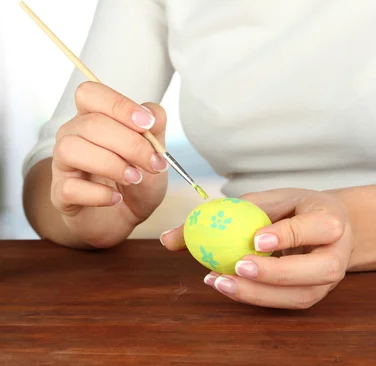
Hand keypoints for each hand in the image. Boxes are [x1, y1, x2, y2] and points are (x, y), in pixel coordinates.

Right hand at [51, 81, 168, 247]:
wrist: (124, 219)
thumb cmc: (135, 180)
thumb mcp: (155, 153)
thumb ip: (155, 129)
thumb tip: (151, 116)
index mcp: (91, 117)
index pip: (90, 93)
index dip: (119, 105)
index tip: (146, 125)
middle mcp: (71, 135)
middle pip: (90, 124)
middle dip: (129, 143)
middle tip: (153, 164)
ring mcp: (62, 164)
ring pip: (71, 149)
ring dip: (110, 164)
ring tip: (133, 178)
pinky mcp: (60, 194)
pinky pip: (70, 187)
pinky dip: (98, 194)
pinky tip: (115, 198)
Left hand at [161, 188, 352, 308]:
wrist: (320, 226)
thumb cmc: (288, 209)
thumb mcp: (260, 201)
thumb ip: (221, 214)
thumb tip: (167, 239)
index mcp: (329, 219)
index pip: (315, 228)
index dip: (287, 235)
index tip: (256, 239)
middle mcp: (335, 254)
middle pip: (315, 270)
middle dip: (276, 272)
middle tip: (238, 266)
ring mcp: (326, 280)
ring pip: (300, 294)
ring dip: (258, 292)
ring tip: (219, 281)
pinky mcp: (311, 295)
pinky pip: (285, 302)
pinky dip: (254, 297)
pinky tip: (225, 286)